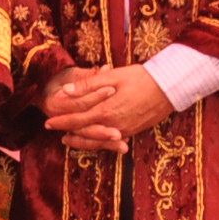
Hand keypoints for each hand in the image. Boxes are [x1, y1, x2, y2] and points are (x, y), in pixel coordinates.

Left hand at [46, 65, 172, 152]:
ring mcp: (124, 131)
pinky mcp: (133, 131)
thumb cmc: (142, 78)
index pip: (76, 120)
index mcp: (106, 110)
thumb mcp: (113, 77)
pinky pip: (109, 142)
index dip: (61, 121)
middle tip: (52, 129)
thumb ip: (87, 85)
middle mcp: (113, 125)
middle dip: (67, 131)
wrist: (170, 87)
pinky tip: (92, 140)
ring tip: (67, 139)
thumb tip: (65, 91)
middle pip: (84, 133)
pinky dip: (97, 143)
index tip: (47, 122)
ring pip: (96, 141)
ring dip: (80, 141)